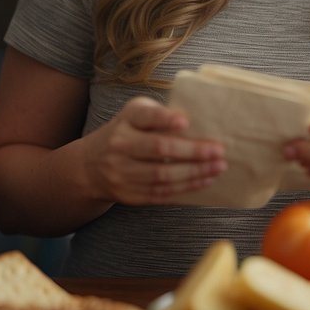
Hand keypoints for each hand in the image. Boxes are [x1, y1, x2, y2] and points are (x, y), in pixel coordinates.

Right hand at [81, 96, 226, 204]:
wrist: (90, 166)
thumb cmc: (126, 132)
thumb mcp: (135, 115)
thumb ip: (160, 114)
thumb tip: (198, 122)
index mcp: (126, 121)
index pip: (145, 117)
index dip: (165, 119)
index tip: (185, 121)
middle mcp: (120, 145)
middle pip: (159, 149)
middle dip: (192, 151)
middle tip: (219, 151)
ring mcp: (122, 173)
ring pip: (163, 176)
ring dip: (195, 173)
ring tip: (218, 168)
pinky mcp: (129, 194)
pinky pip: (161, 194)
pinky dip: (186, 188)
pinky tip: (204, 181)